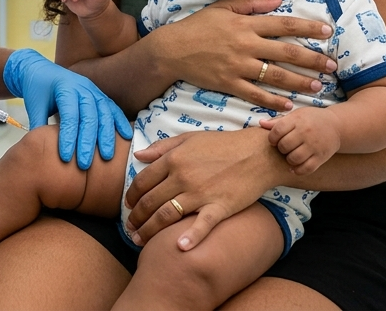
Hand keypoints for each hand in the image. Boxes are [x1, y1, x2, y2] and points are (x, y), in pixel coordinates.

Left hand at [3, 49, 130, 168]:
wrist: (41, 71)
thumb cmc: (37, 89)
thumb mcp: (34, 106)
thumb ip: (39, 126)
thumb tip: (40, 151)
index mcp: (64, 88)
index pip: (69, 115)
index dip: (68, 137)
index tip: (65, 157)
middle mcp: (82, 87)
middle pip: (89, 116)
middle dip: (88, 142)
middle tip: (85, 164)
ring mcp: (93, 90)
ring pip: (104, 113)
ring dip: (107, 135)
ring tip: (107, 156)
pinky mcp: (99, 94)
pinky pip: (112, 108)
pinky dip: (120, 121)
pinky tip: (126, 136)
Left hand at [124, 129, 283, 249]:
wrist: (257, 153)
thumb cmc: (222, 145)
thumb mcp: (189, 139)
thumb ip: (162, 148)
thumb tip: (138, 155)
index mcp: (173, 160)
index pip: (143, 181)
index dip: (131, 196)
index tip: (128, 205)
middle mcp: (182, 177)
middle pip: (150, 201)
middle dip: (136, 218)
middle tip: (130, 229)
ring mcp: (200, 193)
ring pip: (167, 215)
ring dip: (149, 230)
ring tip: (139, 240)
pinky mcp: (219, 206)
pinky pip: (202, 224)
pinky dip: (191, 237)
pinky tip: (180, 247)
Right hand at [147, 0, 336, 111]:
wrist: (171, 50)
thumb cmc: (197, 26)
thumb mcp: (222, 8)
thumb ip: (251, 3)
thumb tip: (278, 0)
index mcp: (245, 24)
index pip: (284, 25)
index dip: (308, 29)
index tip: (327, 32)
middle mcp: (245, 45)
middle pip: (286, 53)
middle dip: (312, 59)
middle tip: (332, 65)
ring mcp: (237, 66)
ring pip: (275, 76)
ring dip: (299, 82)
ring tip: (318, 86)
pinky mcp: (228, 84)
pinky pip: (255, 94)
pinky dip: (273, 100)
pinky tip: (289, 105)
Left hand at [260, 108, 340, 174]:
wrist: (337, 125)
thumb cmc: (311, 119)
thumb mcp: (296, 115)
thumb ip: (278, 121)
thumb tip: (260, 123)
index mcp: (298, 120)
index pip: (277, 131)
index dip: (272, 138)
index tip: (274, 140)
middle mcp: (306, 133)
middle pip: (284, 146)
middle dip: (280, 148)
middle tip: (284, 147)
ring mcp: (314, 146)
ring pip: (294, 158)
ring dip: (289, 159)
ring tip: (290, 155)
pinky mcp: (321, 157)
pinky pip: (306, 169)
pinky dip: (298, 170)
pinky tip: (295, 167)